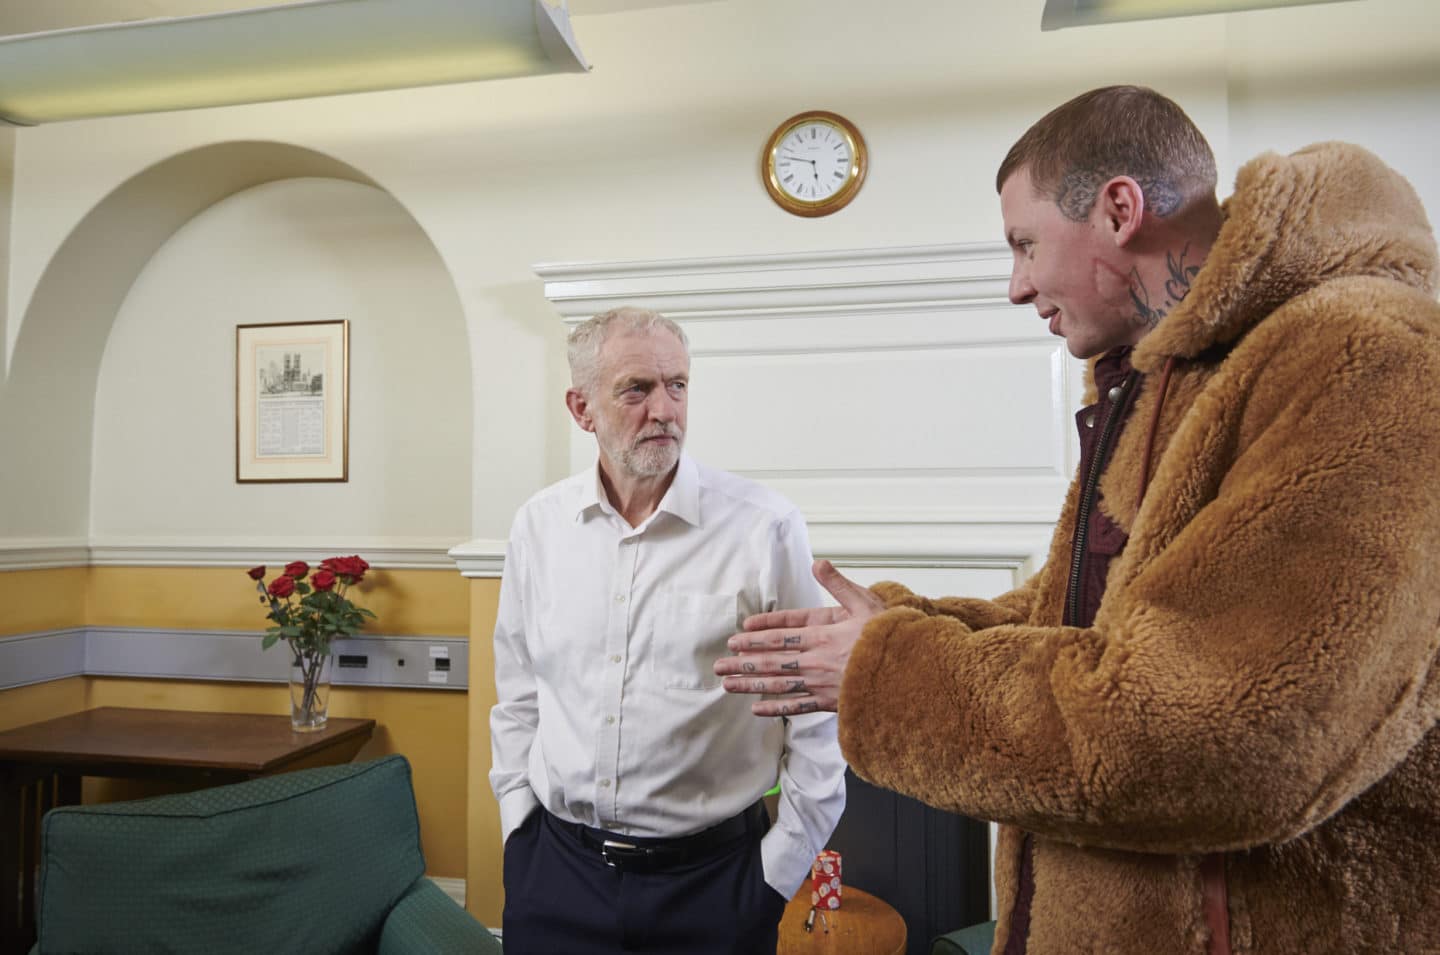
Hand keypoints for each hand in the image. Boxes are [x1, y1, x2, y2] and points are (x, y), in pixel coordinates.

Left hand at [714, 559, 883, 715]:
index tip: (735, 639)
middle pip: (771, 662)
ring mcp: (820, 683)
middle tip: (719, 665)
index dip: (755, 638)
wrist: (910, 673)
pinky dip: (776, 708)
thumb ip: (838, 584)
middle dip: (743, 663)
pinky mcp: (829, 702)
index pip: (779, 636)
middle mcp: (815, 661)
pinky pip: (797, 706)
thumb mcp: (866, 602)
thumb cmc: (889, 637)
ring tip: (728, 685)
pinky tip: (758, 709)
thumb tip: (818, 563)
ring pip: (778, 685)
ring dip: (751, 685)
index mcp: (822, 635)